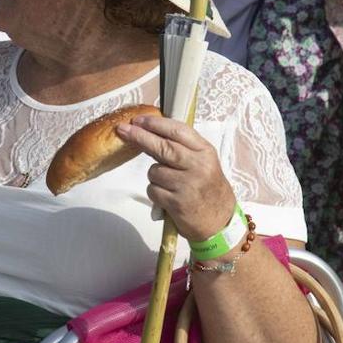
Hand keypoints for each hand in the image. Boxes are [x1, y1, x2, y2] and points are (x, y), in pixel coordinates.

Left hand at [115, 114, 236, 241]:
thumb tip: (151, 131)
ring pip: (154, 171)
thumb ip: (183, 147)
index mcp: (205, 152)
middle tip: (123, 129)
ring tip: (169, 183)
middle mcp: (198, 166)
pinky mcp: (177, 203)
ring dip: (154, 175)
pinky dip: (155, 192)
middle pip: (163, 147)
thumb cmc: (208, 188)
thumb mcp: (204, 161)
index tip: (138, 120)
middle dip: (140, 137)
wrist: (220, 221)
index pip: (178, 130)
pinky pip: (153, 190)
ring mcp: (188, 185)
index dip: (156, 124)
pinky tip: (168, 197)